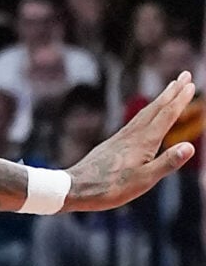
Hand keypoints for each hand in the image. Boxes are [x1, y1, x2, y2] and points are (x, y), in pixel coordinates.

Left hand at [68, 72, 197, 209]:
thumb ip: (167, 163)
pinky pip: (134, 123)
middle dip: (172, 92)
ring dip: (159, 100)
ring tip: (169, 89)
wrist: (74, 189)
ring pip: (144, 114)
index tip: (191, 84)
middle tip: (185, 75)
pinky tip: (144, 116)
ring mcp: (120, 139)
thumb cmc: (109, 188)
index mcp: (144, 142)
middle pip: (156, 108)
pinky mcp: (111, 144)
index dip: (180, 100)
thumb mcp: (143, 180)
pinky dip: (145, 113)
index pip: (166, 116)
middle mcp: (132, 135)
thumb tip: (189, 147)